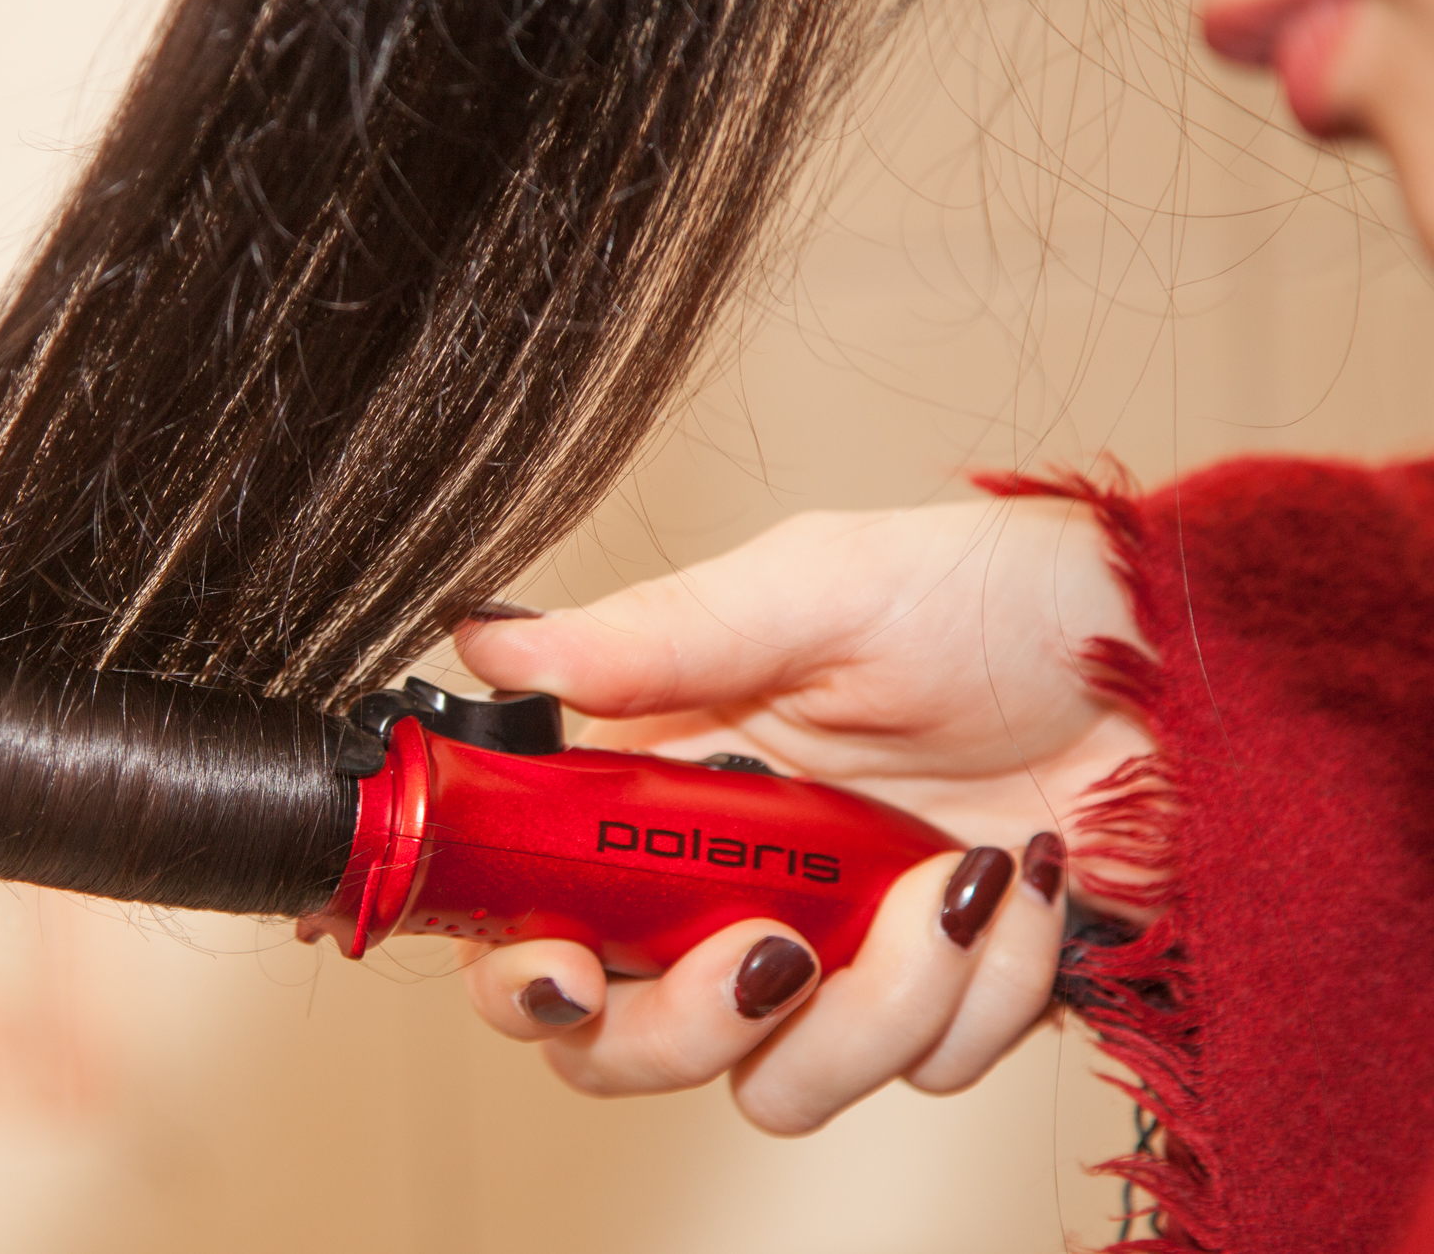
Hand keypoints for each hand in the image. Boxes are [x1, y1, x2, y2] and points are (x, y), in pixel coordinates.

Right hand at [453, 496, 1151, 1132]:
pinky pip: (921, 1071)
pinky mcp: (934, 1003)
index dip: (520, 966)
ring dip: (876, 1002)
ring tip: (955, 876)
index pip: (535, 910)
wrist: (1178, 664)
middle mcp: (724, 885)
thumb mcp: (822, 589)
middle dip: (691, 1024)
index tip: (567, 969)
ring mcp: (832, 955)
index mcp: (663, 785)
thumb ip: (655, 634)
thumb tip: (496, 644)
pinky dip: (985, 987)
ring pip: (777, 1084)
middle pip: (623, 1042)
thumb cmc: (995, 598)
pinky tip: (1021, 883)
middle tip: (777, 948)